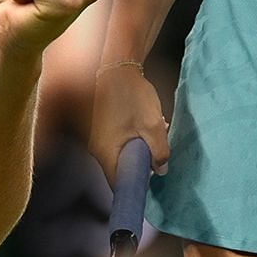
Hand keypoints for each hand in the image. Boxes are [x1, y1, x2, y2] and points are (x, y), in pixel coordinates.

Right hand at [90, 63, 168, 184]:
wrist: (116, 67)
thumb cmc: (132, 96)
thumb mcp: (152, 125)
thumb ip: (159, 152)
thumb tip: (161, 170)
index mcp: (105, 152)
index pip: (117, 183)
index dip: (133, 188)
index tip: (148, 187)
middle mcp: (96, 148)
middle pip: (118, 169)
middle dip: (139, 165)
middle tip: (156, 155)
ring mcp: (95, 137)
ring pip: (118, 154)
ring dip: (136, 150)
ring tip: (154, 134)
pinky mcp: (98, 128)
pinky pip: (115, 143)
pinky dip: (130, 140)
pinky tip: (144, 126)